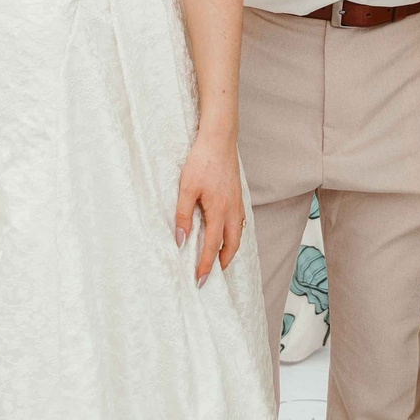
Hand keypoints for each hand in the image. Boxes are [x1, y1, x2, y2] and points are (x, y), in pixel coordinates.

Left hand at [172, 130, 246, 284]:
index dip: (205, 265)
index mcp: (219, 211)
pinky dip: (233, 234)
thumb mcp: (186, 188)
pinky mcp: (237, 194)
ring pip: (237, 234)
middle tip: (212, 274)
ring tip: (220, 258)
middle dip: (223, 262)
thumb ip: (183, 215)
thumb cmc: (201, 161)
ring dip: (229, 249)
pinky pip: (239, 222)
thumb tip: (180, 240)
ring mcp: (237, 202)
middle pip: (231, 244)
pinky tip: (226, 232)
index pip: (211, 246)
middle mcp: (232, 210)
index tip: (199, 280)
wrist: (219, 138)